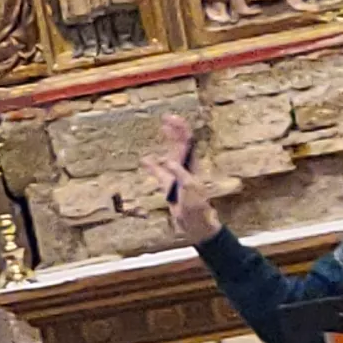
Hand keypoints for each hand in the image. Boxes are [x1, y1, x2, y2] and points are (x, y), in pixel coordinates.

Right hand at [142, 112, 219, 244]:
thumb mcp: (190, 189)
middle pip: (180, 144)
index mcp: (192, 165)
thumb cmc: (197, 207)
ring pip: (171, 154)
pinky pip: (160, 172)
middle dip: (174, 130)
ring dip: (167, 141)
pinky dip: (152, 165)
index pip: (187, 142)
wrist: (196, 225)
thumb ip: (180, 173)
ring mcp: (177, 176)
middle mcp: (185, 167)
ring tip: (161, 129)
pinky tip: (145, 160)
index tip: (170, 118)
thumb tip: (167, 160)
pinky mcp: (170, 186)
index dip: (180, 128)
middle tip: (165, 118)